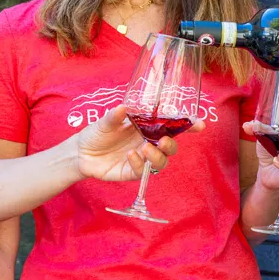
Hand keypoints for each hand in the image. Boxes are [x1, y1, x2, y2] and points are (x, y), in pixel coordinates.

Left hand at [73, 105, 200, 181]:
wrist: (80, 153)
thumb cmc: (96, 133)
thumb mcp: (104, 121)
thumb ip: (114, 116)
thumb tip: (123, 107)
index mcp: (146, 128)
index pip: (171, 127)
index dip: (187, 126)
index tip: (199, 124)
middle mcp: (148, 143)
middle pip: (171, 147)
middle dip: (172, 145)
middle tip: (164, 141)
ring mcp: (142, 159)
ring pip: (161, 162)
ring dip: (158, 156)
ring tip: (144, 149)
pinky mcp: (132, 172)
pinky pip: (144, 172)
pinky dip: (140, 164)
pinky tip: (130, 156)